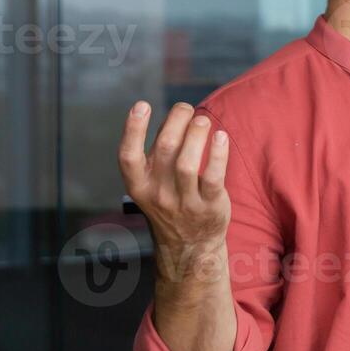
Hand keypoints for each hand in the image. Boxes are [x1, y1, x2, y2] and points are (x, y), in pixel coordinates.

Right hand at [118, 101, 231, 281]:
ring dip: (197, 133)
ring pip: (188, 161)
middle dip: (176, 120)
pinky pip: (213, 176)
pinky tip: (221, 136)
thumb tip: (174, 116)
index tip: (142, 104)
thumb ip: (157, 156)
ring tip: (203, 121)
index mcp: (139, 185)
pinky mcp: (209, 205)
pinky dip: (218, 153)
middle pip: (165, 148)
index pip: (128, 156)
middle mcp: (158, 194)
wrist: (189, 246)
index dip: (132, 129)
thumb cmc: (171, 203)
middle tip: (186, 109)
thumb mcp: (152, 185)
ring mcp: (183, 201)